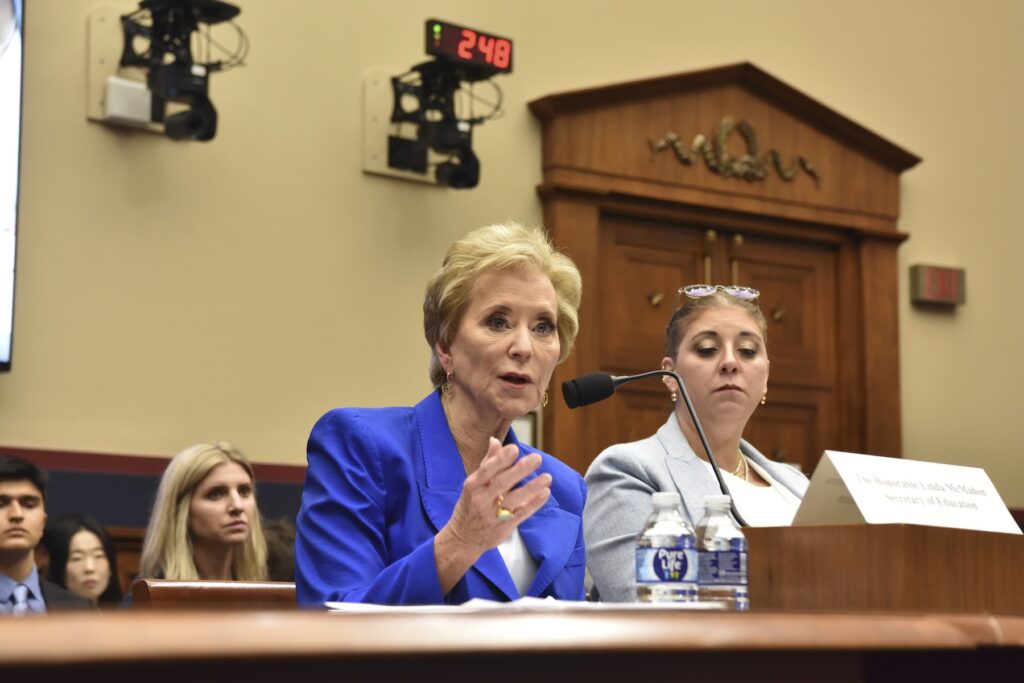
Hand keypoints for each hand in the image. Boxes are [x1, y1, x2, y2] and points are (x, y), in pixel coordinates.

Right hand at [434, 437, 551, 592]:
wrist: (462, 539)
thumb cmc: (470, 506)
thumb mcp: (473, 484)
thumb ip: (487, 462)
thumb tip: (495, 440)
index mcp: (473, 485)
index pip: (487, 470)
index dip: (500, 459)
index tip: (514, 449)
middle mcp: (482, 499)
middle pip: (502, 483)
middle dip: (520, 470)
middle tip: (537, 458)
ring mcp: (493, 514)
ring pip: (514, 500)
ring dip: (532, 488)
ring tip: (547, 477)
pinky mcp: (504, 527)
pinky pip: (521, 514)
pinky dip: (534, 504)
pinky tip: (545, 493)